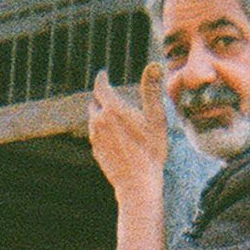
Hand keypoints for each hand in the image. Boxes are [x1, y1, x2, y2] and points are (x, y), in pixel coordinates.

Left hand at [87, 65, 167, 202]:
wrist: (137, 183)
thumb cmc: (151, 150)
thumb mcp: (156, 118)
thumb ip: (152, 90)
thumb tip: (154, 65)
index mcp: (112, 109)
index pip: (100, 86)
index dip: (102, 78)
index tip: (103, 74)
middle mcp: (99, 120)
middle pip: (96, 102)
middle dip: (103, 98)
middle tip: (113, 98)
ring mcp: (95, 137)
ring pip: (94, 118)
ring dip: (102, 114)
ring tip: (115, 118)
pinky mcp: (95, 151)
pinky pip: (96, 135)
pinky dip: (102, 131)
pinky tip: (116, 138)